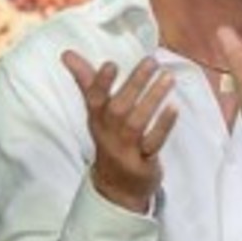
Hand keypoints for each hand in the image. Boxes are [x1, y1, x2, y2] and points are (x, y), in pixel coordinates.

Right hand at [62, 52, 177, 212]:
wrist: (116, 187)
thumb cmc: (109, 139)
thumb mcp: (96, 113)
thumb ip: (86, 81)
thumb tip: (67, 53)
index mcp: (97, 118)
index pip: (94, 99)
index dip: (101, 82)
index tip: (111, 63)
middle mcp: (108, 133)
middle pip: (118, 108)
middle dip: (134, 84)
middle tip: (152, 61)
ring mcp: (125, 149)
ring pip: (136, 123)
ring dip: (152, 99)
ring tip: (168, 78)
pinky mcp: (142, 162)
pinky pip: (153, 143)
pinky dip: (163, 126)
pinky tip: (174, 108)